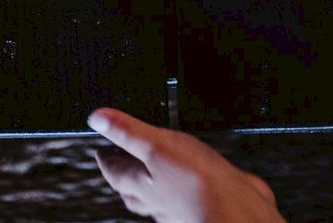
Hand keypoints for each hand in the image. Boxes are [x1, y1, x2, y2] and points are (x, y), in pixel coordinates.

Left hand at [87, 108, 283, 222]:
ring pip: (160, 196)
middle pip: (133, 191)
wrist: (236, 212)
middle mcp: (160, 199)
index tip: (101, 151)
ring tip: (154, 171)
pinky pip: (188, 194)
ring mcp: (182, 204)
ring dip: (155, 184)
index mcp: (142, 185)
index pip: (115, 173)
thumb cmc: (196, 186)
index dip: (106, 160)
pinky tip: (194, 177)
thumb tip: (97, 119)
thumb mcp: (156, 146)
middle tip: (120, 164)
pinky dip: (186, 185)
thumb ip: (127, 131)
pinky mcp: (206, 202)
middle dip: (126, 177)